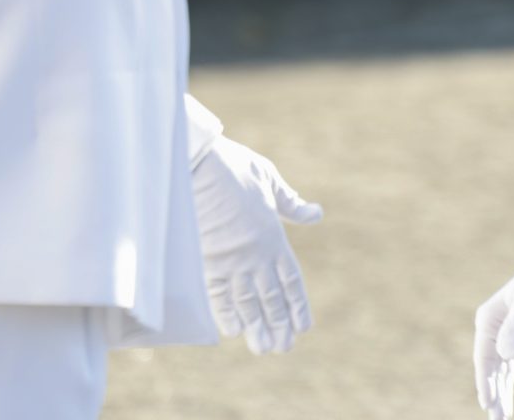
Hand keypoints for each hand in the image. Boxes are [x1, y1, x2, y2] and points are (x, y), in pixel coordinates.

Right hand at [191, 135, 322, 353]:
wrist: (197, 166)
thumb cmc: (234, 168)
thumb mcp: (270, 181)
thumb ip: (291, 204)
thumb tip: (316, 214)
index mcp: (273, 237)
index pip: (290, 280)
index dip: (297, 305)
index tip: (303, 327)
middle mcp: (254, 255)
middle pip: (270, 298)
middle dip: (278, 324)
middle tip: (283, 348)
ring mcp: (228, 260)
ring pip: (246, 302)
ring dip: (256, 327)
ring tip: (263, 348)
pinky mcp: (204, 260)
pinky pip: (217, 294)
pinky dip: (225, 312)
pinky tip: (232, 329)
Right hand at [473, 238, 513, 418]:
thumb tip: (502, 354)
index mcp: (488, 320)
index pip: (484, 359)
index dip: (485, 382)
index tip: (488, 405)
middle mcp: (490, 326)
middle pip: (488, 366)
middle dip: (491, 392)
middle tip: (496, 418)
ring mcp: (501, 330)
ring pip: (497, 367)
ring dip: (498, 389)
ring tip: (501, 415)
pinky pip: (506, 362)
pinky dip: (506, 379)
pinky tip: (506, 395)